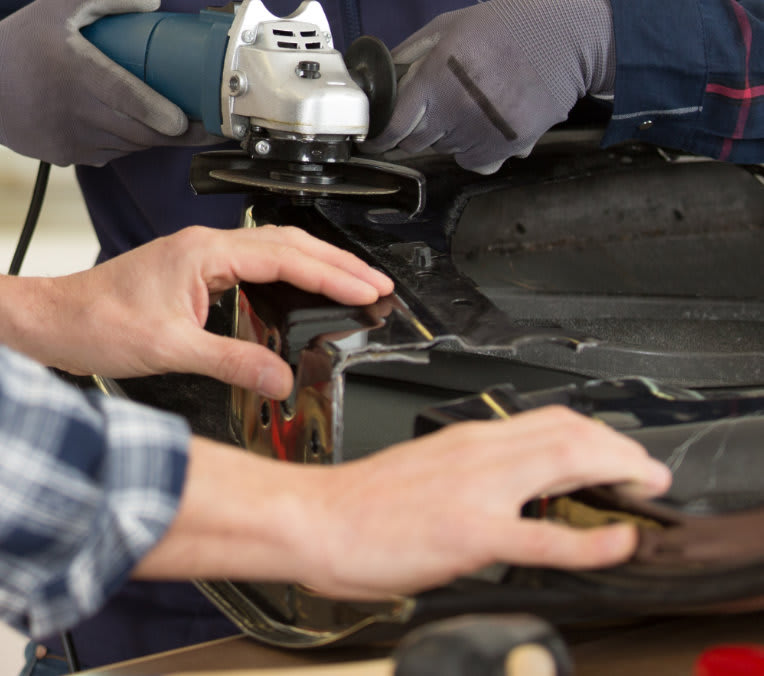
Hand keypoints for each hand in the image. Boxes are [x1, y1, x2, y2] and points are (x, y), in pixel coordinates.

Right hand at [0, 0, 214, 165]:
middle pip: (136, 130)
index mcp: (72, 70)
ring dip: (154, 139)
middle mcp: (71, 110)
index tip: (186, 119)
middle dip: (174, 132)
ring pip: (126, 145)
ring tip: (182, 126)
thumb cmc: (18, 41)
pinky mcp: (63, 155)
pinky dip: (129, 143)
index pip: (125, 98)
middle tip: (205, 123)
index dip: (160, 113)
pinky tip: (140, 129)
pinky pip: (108, 153)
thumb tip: (154, 0)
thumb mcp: (57, 4)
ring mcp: (67, 138)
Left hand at [0, 224, 391, 393]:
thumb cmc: (95, 323)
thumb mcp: (170, 351)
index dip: (334, 274)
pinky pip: (251, 265)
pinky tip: (295, 294)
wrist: (52, 322)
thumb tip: (282, 378)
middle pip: (285, 244)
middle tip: (378, 285)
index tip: (371, 289)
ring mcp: (195, 257)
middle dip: (336, 263)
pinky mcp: (188, 273)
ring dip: (313, 266)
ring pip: (269, 250)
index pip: (285, 257)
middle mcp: (202, 246)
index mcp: (204, 253)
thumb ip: (233, 362)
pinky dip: (285, 275)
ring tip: (351, 286)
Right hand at [289, 406, 670, 596]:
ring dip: (617, 470)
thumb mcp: (422, 475)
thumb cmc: (357, 507)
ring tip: (644, 489)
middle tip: (647, 471)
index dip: (596, 433)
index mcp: (462, 440)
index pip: (545, 419)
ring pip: (566, 459)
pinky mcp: (471, 532)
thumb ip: (466, 477)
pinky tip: (618, 542)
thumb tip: (507, 496)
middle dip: (620, 448)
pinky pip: (547, 534)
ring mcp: (476, 490)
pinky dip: (595, 540)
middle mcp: (474, 453)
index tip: (620, 454)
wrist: (314, 519)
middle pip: (567, 429)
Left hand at [365, 0, 614, 172]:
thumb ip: (407, 55)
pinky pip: (475, 163)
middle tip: (433, 104)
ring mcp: (485, 132)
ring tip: (468, 104)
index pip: (394, 126)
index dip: (379, 137)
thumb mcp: (445, 27)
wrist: (563, 39)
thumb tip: (377, 81)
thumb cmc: (501, 27)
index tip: (373, 139)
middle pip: (416, 142)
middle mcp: (457, 111)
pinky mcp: (511, 147)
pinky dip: (474, 150)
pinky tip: (484, 123)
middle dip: (416, 128)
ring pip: (446, 151)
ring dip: (447, 136)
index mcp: (436, 78)